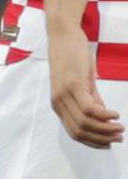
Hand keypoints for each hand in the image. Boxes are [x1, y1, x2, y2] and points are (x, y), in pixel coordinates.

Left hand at [47, 26, 123, 147]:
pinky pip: (89, 109)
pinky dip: (105, 116)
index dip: (93, 142)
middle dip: (102, 138)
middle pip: (80, 131)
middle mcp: (58, 102)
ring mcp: (63, 94)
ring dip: (106, 129)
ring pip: (85, 123)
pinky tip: (115, 114)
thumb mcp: (82, 85)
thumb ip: (91, 101)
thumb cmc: (73, 59)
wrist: (63, 36)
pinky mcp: (72, 85)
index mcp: (59, 105)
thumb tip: (103, 119)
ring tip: (120, 127)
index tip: (110, 143)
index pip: (74, 133)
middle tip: (119, 136)